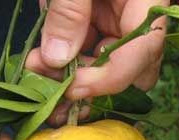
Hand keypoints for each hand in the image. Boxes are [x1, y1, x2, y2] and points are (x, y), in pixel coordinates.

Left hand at [27, 0, 168, 100]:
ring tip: (37, 69)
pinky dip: (60, 64)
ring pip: (101, 68)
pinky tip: (37, 62)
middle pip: (129, 70)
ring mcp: (114, 22)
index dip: (108, 79)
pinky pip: (81, 55)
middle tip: (54, 88)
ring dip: (69, 78)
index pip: (141, 51)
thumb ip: (68, 11)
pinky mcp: (93, 25)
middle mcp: (134, 14)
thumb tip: (57, 59)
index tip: (71, 89)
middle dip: (90, 86)